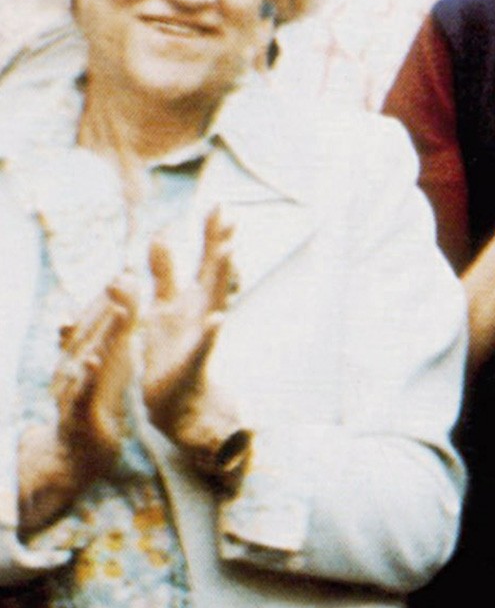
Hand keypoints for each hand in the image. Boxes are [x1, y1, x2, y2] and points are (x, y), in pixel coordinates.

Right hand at [49, 287, 136, 478]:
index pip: (98, 321)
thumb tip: (124, 299)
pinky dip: (87, 376)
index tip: (131, 268)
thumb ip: (117, 334)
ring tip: (120, 309)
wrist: (76, 454)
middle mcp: (77, 365)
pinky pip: (83, 392)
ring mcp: (74, 388)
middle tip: (127, 277)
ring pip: (87, 355)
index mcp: (88, 353)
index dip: (112, 295)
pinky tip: (94, 360)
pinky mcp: (79, 413)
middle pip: (91, 330)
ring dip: (101, 332)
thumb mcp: (112, 366)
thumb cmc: (98, 404)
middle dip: (108, 304)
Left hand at [127, 207, 239, 458]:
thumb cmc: (169, 353)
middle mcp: (201, 312)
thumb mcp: (160, 308)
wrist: (173, 401)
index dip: (210, 234)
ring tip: (227, 251)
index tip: (218, 206)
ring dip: (222, 276)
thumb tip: (154, 241)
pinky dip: (210, 332)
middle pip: (213, 273)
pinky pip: (203, 346)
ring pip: (214, 300)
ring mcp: (199, 335)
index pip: (203, 261)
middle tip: (228, 216)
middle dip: (219, 244)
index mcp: (191, 299)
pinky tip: (216, 318)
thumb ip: (159, 277)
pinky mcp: (192, 363)